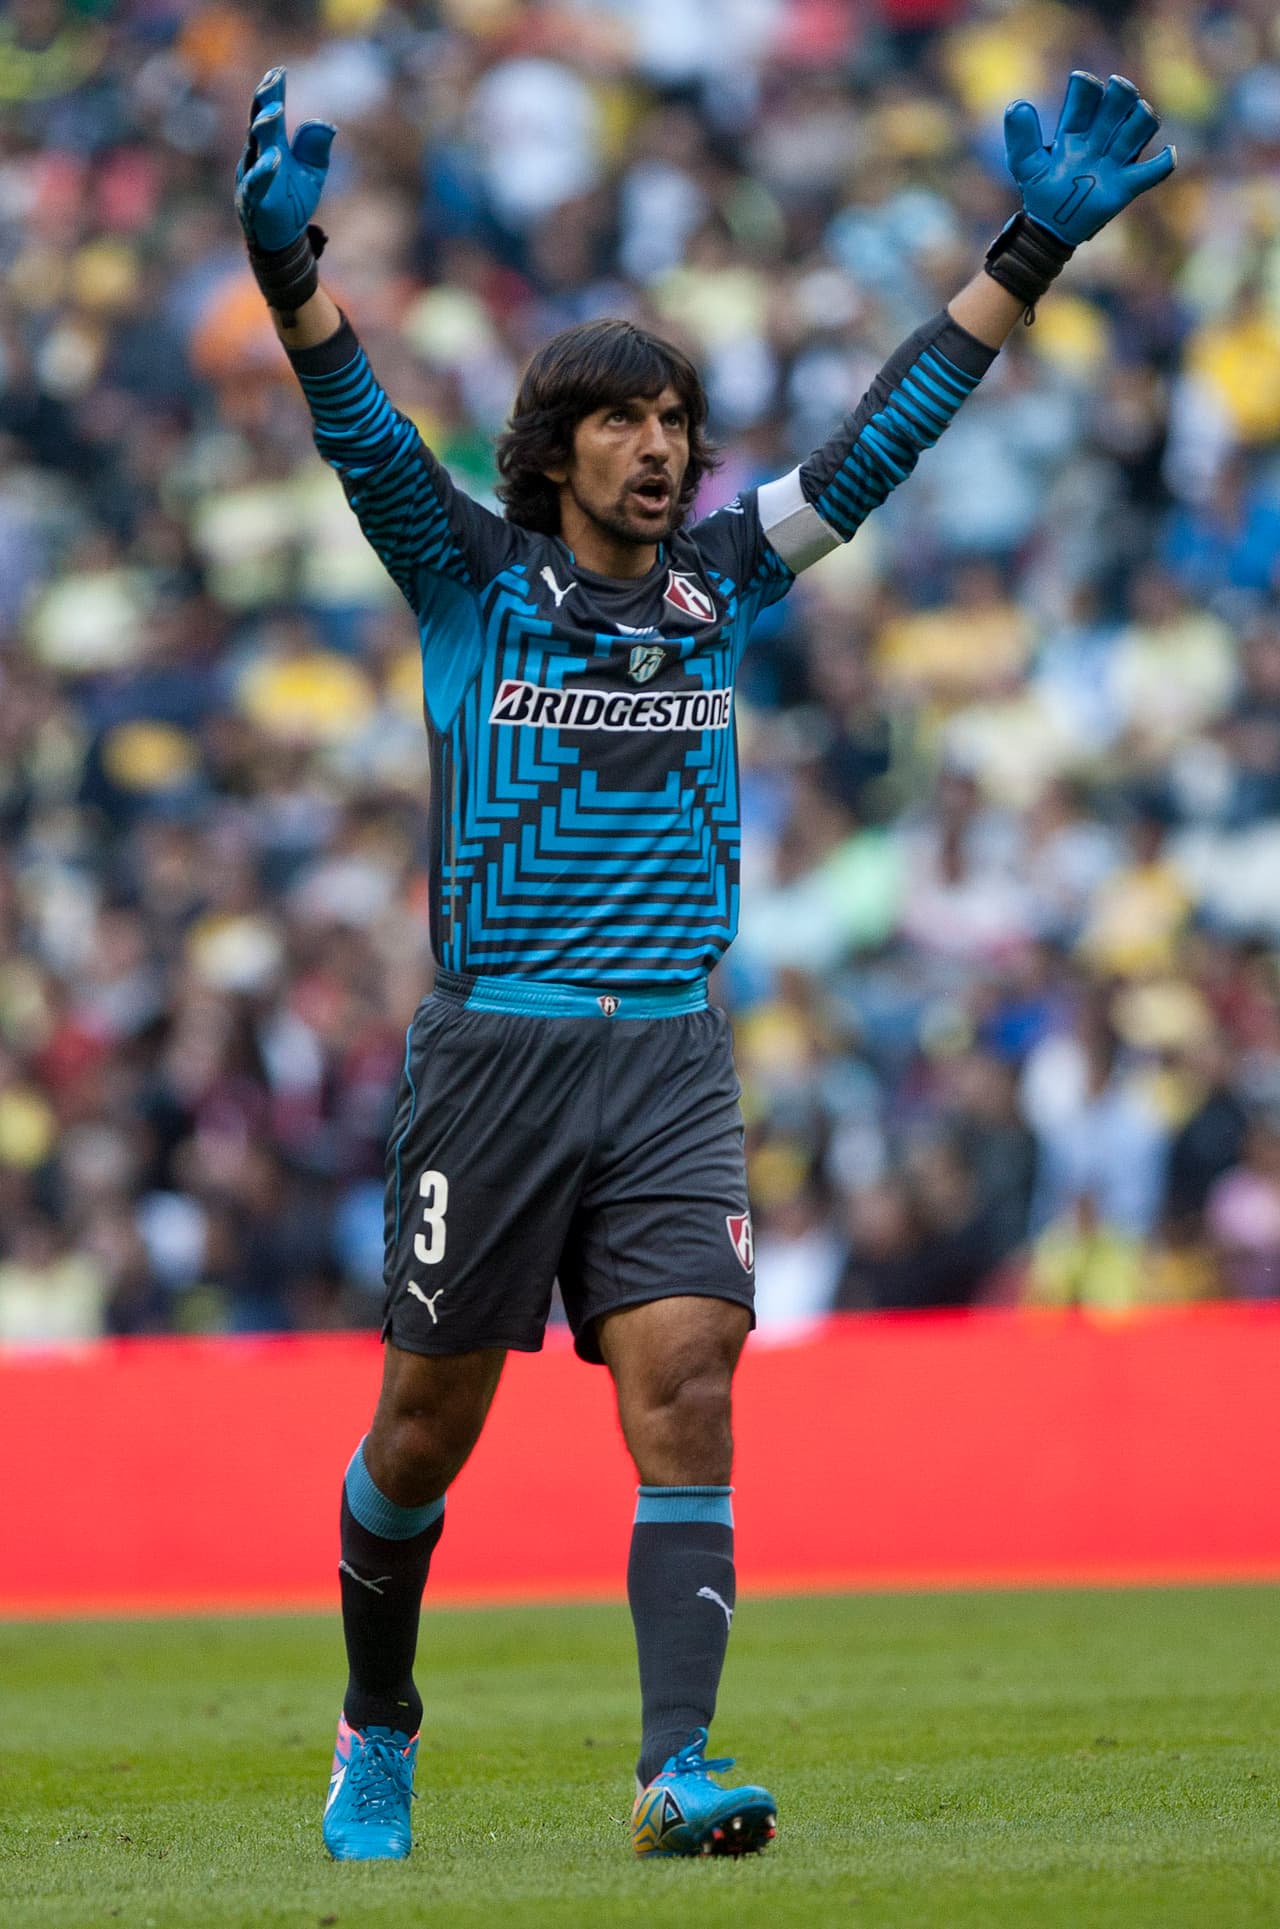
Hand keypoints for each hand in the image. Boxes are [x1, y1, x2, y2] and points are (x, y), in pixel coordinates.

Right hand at [235, 66, 335, 253]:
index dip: (273, 93)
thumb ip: (316, 149)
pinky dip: (265, 171)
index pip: (270, 113)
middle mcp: (258, 157)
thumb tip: (327, 124)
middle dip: (264, 103)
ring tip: (275, 113)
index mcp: (272, 146)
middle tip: (271, 82)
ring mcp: (252, 177)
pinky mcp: (253, 201)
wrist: (283, 239)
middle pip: (258, 125)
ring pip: (255, 150)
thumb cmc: (294, 201)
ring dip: (263, 130)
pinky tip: (276, 157)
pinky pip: (257, 183)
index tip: (279, 71)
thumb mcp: (312, 173)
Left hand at [1003, 71, 1175, 245]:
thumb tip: (1017, 105)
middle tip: (1117, 90)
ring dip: (1141, 119)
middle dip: (1121, 93)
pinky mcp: (1125, 185)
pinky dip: (1163, 163)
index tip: (1081, 83)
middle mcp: (1098, 139)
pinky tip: (1167, 155)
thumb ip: (1021, 138)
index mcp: (1074, 130)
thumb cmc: (1041, 191)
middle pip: (1119, 103)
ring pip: (1139, 127)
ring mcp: (1114, 161)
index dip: (1087, 87)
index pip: (1086, 98)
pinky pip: (1152, 173)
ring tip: (1137, 118)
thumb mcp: (1025, 166)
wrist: (1050, 227)